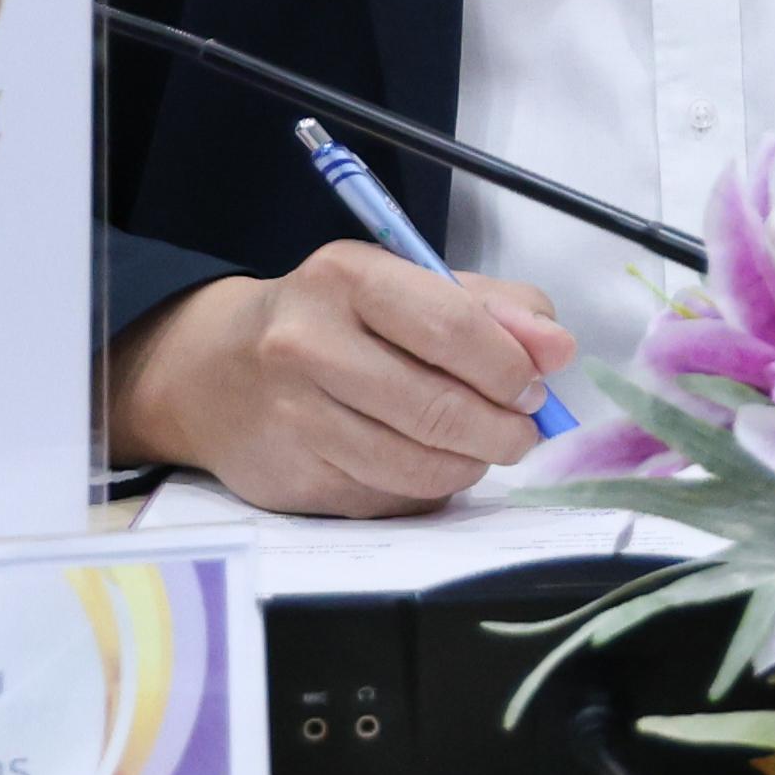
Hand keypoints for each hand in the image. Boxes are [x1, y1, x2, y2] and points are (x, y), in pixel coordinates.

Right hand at [106, 243, 580, 515]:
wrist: (216, 372)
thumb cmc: (337, 320)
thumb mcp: (411, 286)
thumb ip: (496, 309)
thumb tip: (558, 350)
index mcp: (349, 278)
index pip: (452, 328)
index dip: (510, 367)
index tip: (535, 387)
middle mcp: (308, 344)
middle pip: (436, 407)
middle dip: (501, 429)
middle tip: (522, 433)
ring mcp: (293, 416)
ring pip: (414, 464)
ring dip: (470, 465)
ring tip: (483, 451)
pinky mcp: (289, 479)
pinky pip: (384, 497)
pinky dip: (425, 490)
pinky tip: (428, 467)